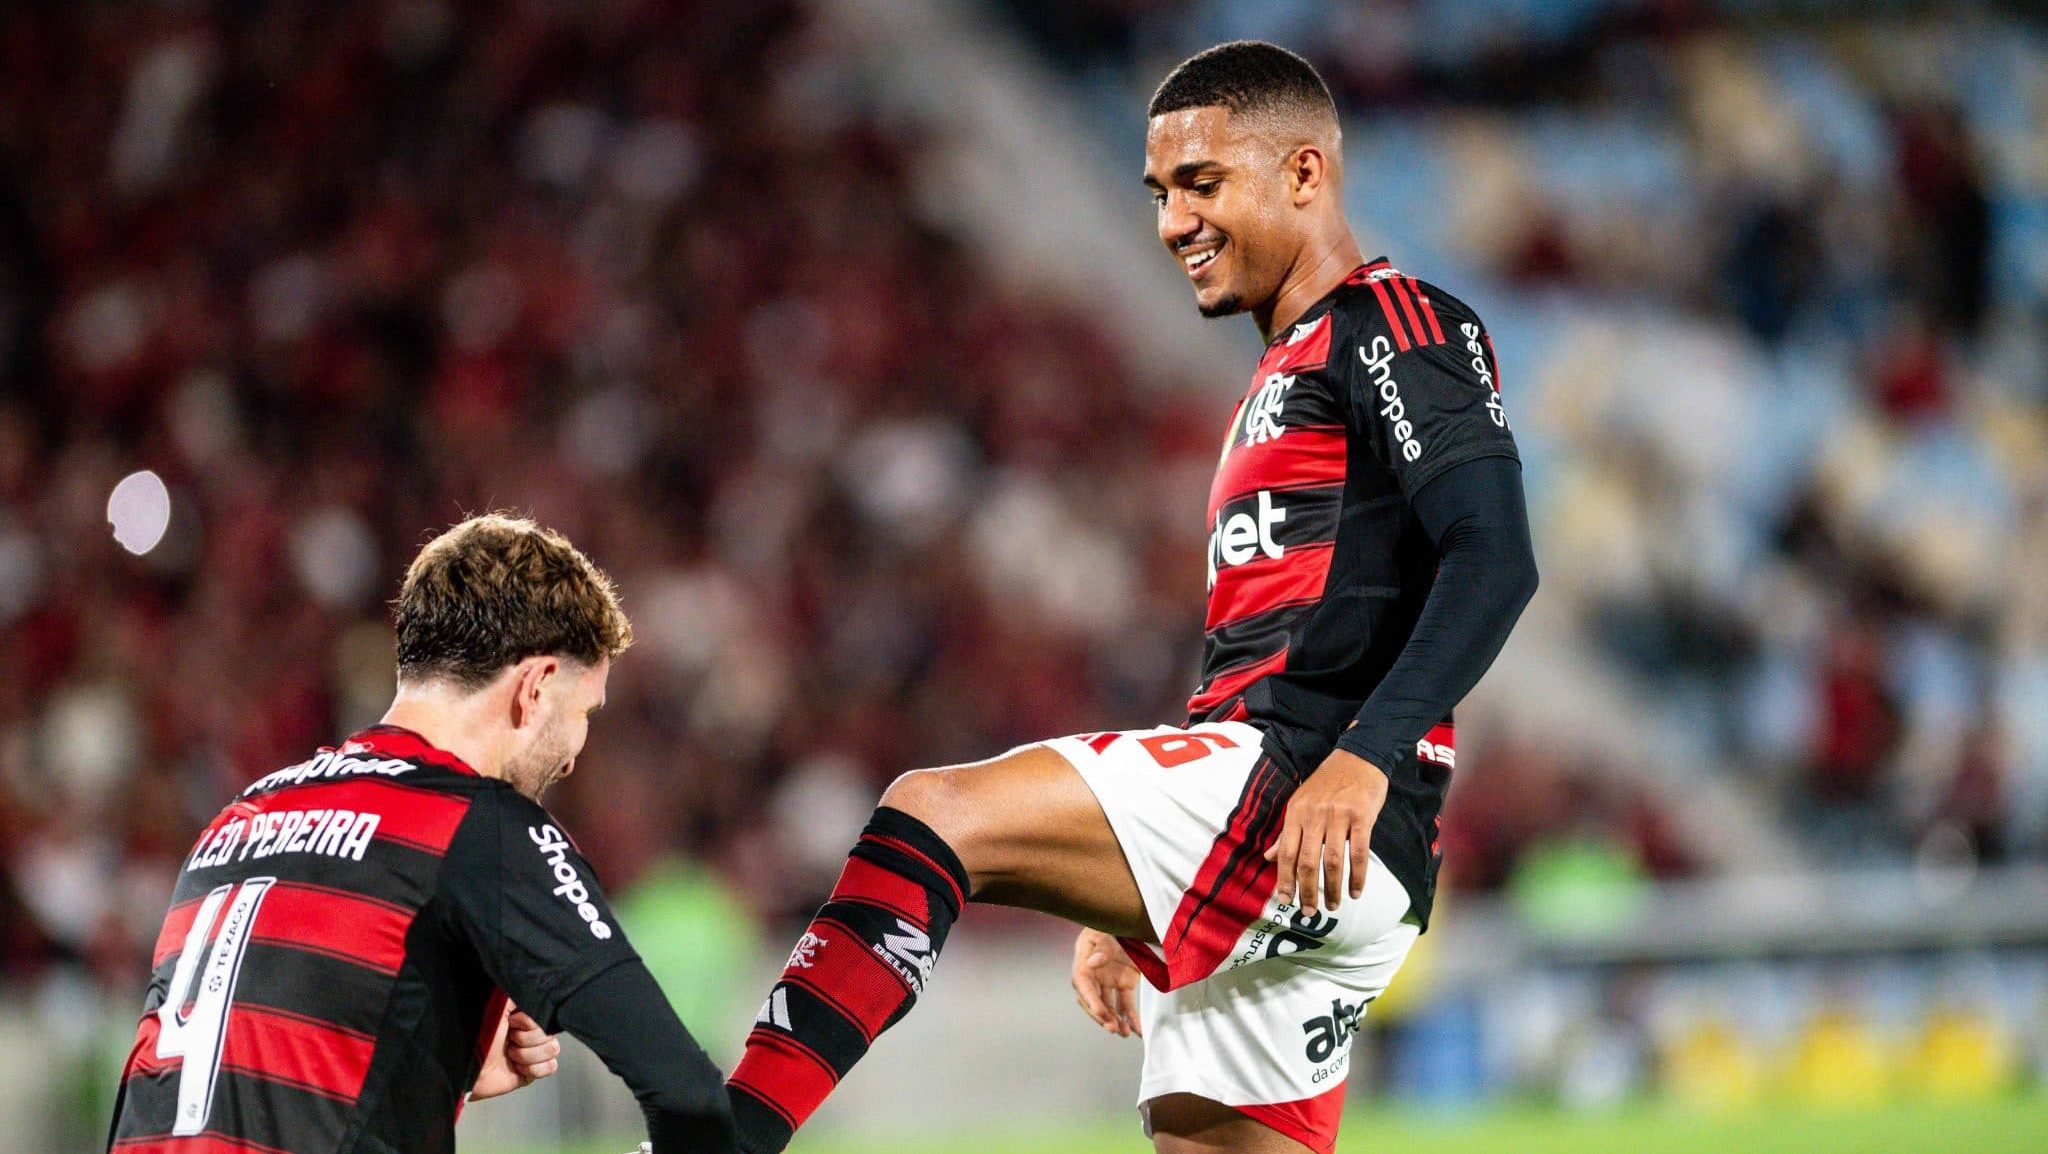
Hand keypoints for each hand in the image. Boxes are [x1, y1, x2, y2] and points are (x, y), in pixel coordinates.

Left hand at [471, 1004, 560, 1100]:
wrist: (469, 1071)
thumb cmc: (477, 1039)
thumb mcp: (496, 1008)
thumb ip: (515, 996)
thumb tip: (532, 988)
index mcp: (523, 1016)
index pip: (546, 1015)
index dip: (529, 1022)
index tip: (512, 1022)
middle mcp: (530, 1033)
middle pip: (551, 1034)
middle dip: (526, 1040)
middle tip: (508, 1041)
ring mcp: (533, 1052)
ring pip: (552, 1050)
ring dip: (527, 1055)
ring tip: (510, 1055)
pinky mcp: (533, 1071)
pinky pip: (550, 1067)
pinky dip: (533, 1069)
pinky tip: (517, 1067)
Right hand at [1070, 928, 1142, 1037]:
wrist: (1128, 919)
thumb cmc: (1110, 922)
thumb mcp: (1104, 930)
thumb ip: (1101, 946)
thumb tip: (1093, 963)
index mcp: (1084, 962)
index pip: (1083, 985)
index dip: (1090, 1000)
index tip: (1099, 1012)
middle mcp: (1095, 975)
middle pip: (1094, 1001)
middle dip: (1102, 1016)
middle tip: (1112, 1027)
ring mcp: (1109, 981)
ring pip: (1109, 1007)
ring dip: (1115, 1021)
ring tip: (1123, 1033)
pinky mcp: (1124, 984)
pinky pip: (1126, 1005)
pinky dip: (1131, 1018)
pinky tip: (1136, 1030)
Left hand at [1264, 747, 1387, 915]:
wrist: (1359, 756)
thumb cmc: (1328, 782)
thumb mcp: (1301, 802)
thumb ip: (1287, 832)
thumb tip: (1268, 857)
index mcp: (1296, 813)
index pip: (1286, 853)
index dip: (1284, 880)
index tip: (1285, 901)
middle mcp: (1315, 815)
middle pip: (1308, 861)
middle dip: (1307, 891)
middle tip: (1309, 912)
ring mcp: (1339, 816)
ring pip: (1333, 861)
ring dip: (1333, 888)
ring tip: (1333, 906)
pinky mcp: (1362, 816)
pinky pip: (1359, 852)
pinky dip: (1357, 876)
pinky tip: (1355, 892)